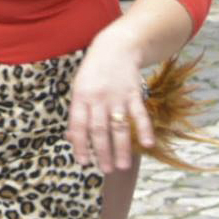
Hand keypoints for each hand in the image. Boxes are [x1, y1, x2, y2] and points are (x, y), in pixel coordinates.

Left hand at [68, 23, 150, 173]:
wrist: (115, 48)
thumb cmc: (93, 74)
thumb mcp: (78, 88)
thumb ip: (77, 113)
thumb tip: (71, 139)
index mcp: (80, 97)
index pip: (78, 126)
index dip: (80, 145)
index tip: (84, 163)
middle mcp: (98, 98)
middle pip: (100, 130)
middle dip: (102, 152)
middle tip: (106, 170)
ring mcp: (117, 96)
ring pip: (119, 126)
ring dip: (122, 148)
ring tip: (122, 166)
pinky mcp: (134, 93)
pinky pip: (139, 113)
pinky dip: (144, 128)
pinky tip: (148, 144)